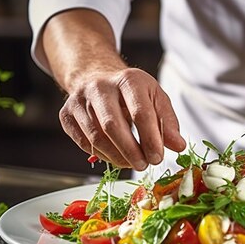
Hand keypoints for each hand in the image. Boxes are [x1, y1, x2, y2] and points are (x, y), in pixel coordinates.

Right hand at [59, 67, 185, 169]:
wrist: (97, 77)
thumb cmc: (131, 92)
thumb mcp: (155, 98)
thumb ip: (168, 121)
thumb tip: (178, 146)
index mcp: (127, 79)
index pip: (140, 112)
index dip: (150, 139)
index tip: (157, 157)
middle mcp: (100, 86)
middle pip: (113, 125)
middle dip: (131, 151)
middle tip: (144, 165)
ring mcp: (79, 100)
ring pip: (96, 137)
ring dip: (116, 156)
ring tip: (132, 163)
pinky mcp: (66, 114)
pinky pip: (83, 142)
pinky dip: (101, 154)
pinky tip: (115, 156)